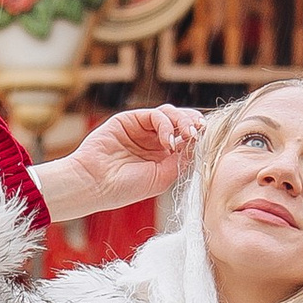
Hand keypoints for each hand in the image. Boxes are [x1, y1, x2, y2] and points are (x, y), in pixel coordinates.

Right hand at [31, 104, 203, 222]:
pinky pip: (155, 114)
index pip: (186, 139)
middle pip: (180, 123)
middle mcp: (153, 140)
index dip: (199, 136)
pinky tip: (167, 141)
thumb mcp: (163, 177)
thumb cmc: (125, 188)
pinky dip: (166, 125)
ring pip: (170, 114)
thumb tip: (199, 143)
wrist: (95, 184)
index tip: (207, 140)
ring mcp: (141, 129)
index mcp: (162, 156)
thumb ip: (182, 159)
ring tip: (186, 135)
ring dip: (183, 121)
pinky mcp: (129, 119)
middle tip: (200, 132)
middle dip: (194, 124)